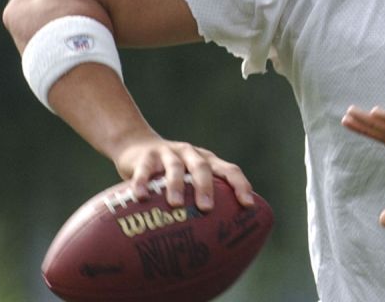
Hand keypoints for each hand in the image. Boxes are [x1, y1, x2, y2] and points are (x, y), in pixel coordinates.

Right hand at [113, 137, 253, 211]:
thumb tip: (218, 240)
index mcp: (207, 161)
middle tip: (206, 208)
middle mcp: (190, 154)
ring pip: (175, 167)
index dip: (240, 186)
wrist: (136, 144)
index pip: (229, 170)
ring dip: (176, 185)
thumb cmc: (171, 172)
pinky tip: (141, 198)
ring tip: (175, 204)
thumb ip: (201, 199)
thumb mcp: (190, 178)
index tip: (248, 206)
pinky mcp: (145, 157)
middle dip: (206, 187)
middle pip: (202, 167)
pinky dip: (142, 183)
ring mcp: (168, 153)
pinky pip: (144, 170)